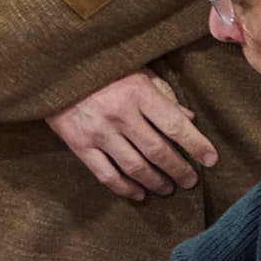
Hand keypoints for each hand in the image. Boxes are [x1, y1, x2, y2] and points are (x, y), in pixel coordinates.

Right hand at [46, 68, 216, 200]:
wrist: (49, 69)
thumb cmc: (99, 67)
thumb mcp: (135, 70)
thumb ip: (162, 93)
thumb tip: (188, 118)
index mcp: (137, 92)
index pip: (175, 125)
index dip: (197, 145)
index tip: (211, 159)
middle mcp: (119, 114)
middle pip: (158, 151)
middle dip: (180, 170)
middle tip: (191, 180)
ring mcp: (98, 132)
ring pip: (135, 167)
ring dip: (157, 182)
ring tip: (169, 188)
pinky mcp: (79, 145)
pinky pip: (106, 174)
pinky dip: (125, 189)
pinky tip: (138, 193)